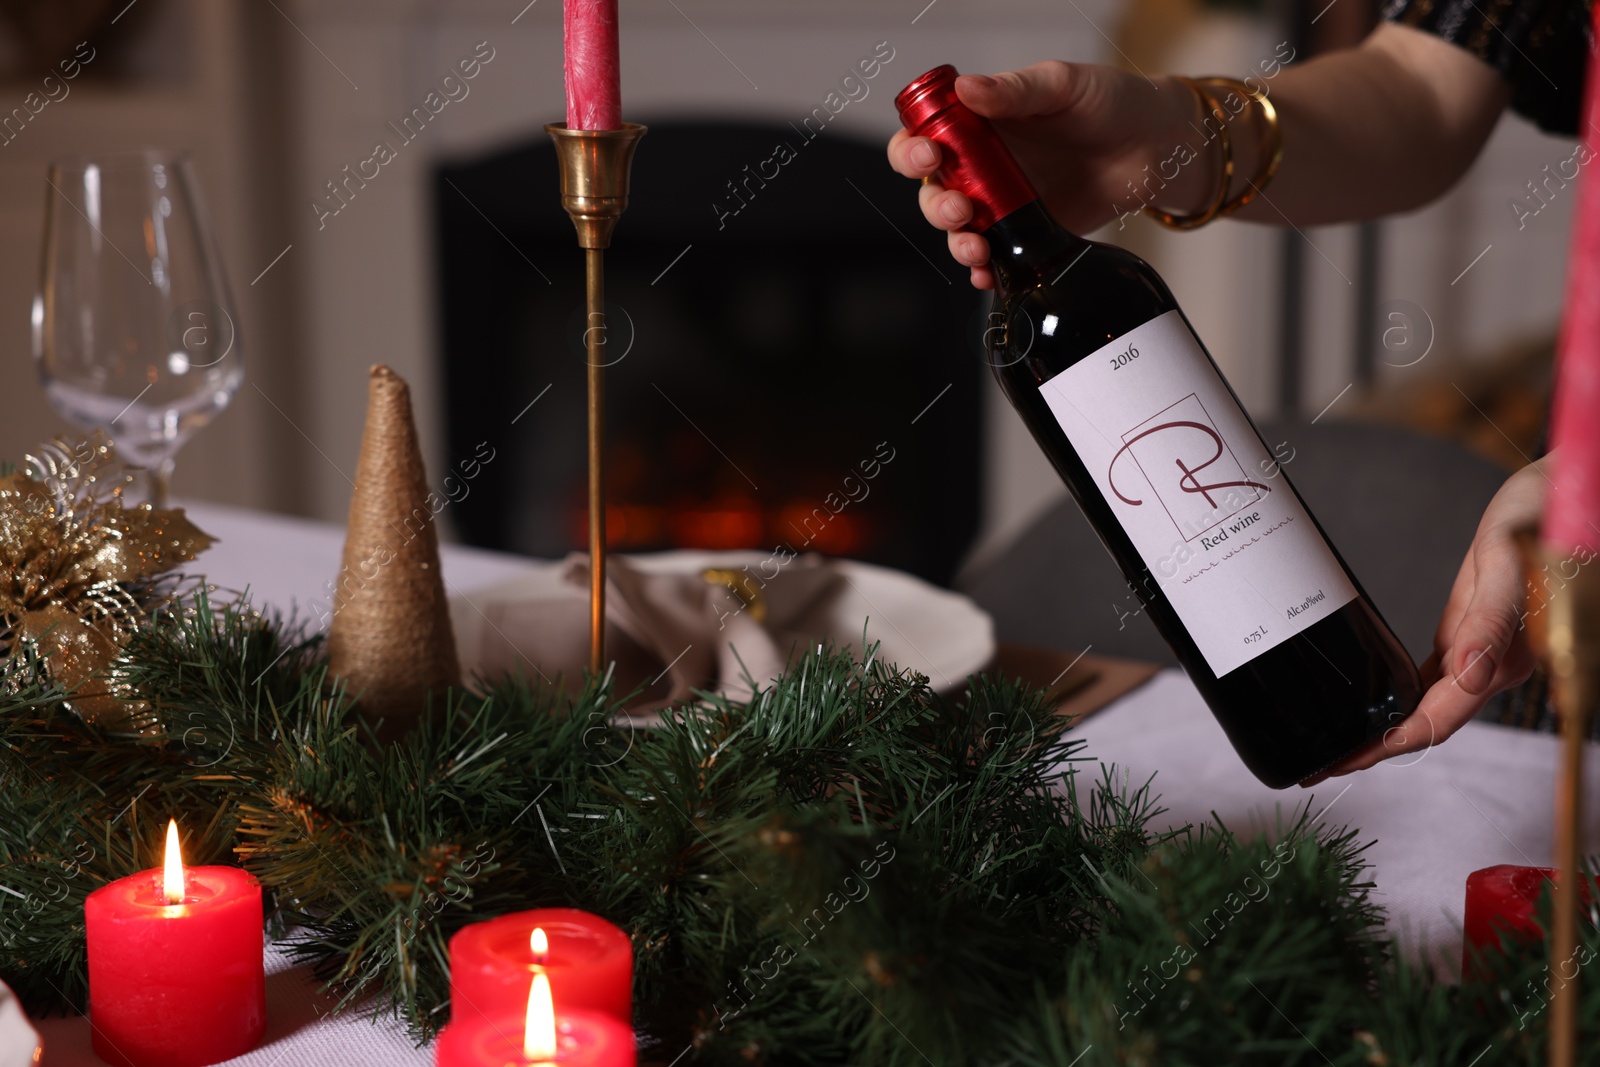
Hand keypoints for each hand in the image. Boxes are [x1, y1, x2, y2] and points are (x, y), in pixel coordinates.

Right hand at [886, 63, 1208, 288]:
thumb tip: (967, 89)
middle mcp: (984, 167)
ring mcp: (1004, 204)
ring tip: (976, 247)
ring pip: (958, 230)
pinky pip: (996, 259)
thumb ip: (1016, 89)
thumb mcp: (1063, 85)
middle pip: (934, 192)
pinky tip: (989, 273)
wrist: (1159, 146)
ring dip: (956, 242)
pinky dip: (985, 271)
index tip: (929, 156)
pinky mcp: (1030, 237)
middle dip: (936, 206)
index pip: (925, 136)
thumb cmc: (1113, 102)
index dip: (912, 149)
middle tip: (958, 208)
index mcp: (980, 124)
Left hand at [1303, 457, 1549, 783]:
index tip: (1349, 762)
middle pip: (1428, 723)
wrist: (1560, 499)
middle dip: (1376, 749)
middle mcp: (1492, 666)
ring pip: (1430, 707)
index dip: (1390, 746)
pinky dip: (1401, 699)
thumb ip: (1492, 621)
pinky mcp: (1476, 637)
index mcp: (1501, 660)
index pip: (1438, 719)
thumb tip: (1468, 674)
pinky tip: (1375, 706)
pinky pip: (1435, 682)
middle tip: (1323, 767)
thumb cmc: (1540, 522)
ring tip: (1339, 746)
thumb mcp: (1510, 565)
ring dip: (1384, 730)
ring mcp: (1485, 656)